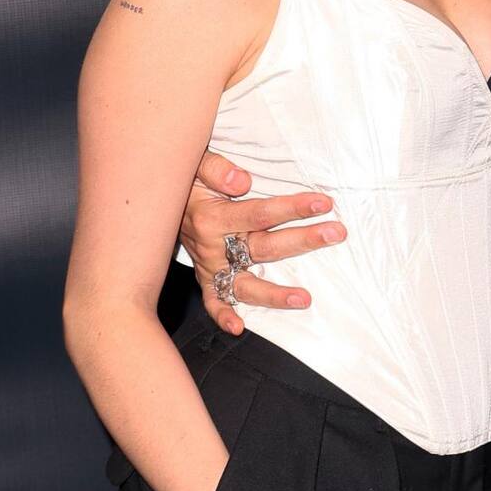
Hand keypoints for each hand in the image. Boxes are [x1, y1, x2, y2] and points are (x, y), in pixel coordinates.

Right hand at [180, 150, 346, 334]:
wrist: (154, 200)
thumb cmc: (183, 179)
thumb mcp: (194, 163)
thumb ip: (215, 169)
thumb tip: (242, 181)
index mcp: (211, 217)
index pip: (261, 213)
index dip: (293, 207)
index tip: (324, 202)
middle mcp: (212, 246)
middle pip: (264, 247)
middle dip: (303, 241)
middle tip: (336, 233)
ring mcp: (209, 265)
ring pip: (245, 283)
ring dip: (275, 293)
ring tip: (304, 298)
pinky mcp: (205, 277)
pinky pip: (212, 300)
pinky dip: (222, 314)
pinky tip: (239, 327)